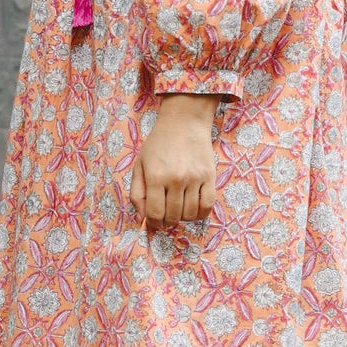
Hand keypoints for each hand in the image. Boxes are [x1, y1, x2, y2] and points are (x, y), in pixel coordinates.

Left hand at [131, 93, 218, 224]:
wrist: (184, 123)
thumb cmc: (158, 144)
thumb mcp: (139, 165)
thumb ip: (137, 193)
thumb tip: (142, 218)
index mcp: (155, 176)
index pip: (155, 213)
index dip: (153, 223)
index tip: (153, 221)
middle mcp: (176, 179)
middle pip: (173, 216)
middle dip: (166, 221)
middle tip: (165, 215)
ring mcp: (195, 178)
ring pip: (190, 214)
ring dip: (182, 218)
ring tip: (178, 209)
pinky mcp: (209, 177)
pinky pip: (207, 206)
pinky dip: (200, 214)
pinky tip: (192, 209)